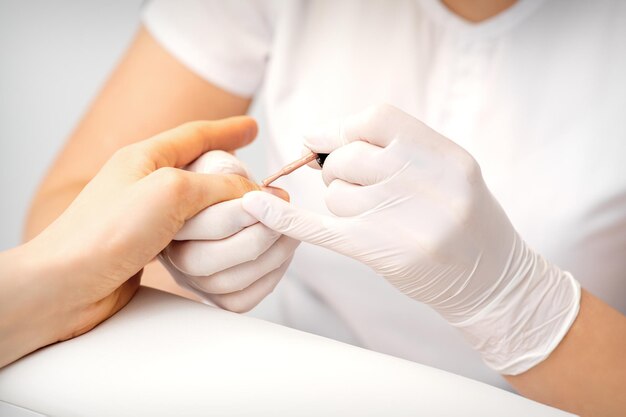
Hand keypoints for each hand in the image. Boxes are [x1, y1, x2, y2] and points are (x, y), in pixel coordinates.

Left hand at [0, 117, 258, 366]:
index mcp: (146, 158)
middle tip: (262, 189)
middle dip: (235, 179)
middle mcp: (148, 184)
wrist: (65, 287)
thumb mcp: (169, 192)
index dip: (228, 130)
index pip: (196, 135)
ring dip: (226, 214)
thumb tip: (257, 194)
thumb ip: (217, 185)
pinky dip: (212, 239)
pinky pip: (194, 236)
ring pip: (202, 207)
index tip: (252, 127)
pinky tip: (219, 241)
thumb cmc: (104, 232)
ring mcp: (149, 217)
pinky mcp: (152, 248)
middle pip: (205, 173)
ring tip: (246, 217)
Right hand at [161, 151, 298, 312]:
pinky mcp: (213, 297)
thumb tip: (271, 196)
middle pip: (202, 260)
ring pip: (224, 283)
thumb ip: (232, 172)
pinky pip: (240, 301)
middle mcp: (170, 254)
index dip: (238, 212)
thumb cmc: (213, 179)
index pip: (194, 221)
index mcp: (162, 218)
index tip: (268, 196)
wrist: (214, 199)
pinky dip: (268, 279)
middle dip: (253, 238)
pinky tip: (281, 253)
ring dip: (268, 258)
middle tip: (283, 218)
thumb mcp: (213, 162)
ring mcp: (190, 279)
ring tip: (290, 232)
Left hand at [241, 104, 579, 374]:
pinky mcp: (380, 252)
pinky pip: (320, 226)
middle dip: (341, 169)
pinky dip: (284, 216)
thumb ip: (396, 148)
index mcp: (445, 156)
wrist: (493, 281)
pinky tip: (256, 206)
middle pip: (349, 158)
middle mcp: (426, 184)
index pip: (377, 119)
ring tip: (375, 218)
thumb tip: (318, 137)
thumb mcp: (448, 172)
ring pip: (337, 194)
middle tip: (358, 187)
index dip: (345, 128)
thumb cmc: (466, 221)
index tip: (327, 140)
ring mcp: (403, 220)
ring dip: (344, 203)